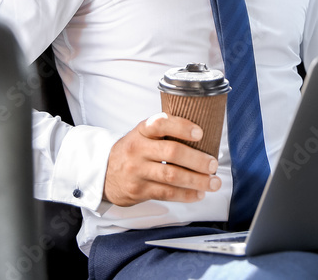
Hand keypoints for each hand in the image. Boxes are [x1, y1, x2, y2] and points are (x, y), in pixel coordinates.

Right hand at [103, 112, 220, 206]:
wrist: (104, 174)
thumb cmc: (133, 152)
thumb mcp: (142, 135)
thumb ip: (164, 133)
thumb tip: (203, 139)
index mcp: (141, 131)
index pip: (160, 123)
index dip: (181, 127)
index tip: (200, 133)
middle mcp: (137, 149)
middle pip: (172, 152)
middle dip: (197, 159)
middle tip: (213, 164)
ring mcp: (137, 171)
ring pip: (171, 175)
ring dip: (197, 180)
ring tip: (213, 182)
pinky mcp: (138, 190)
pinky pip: (166, 193)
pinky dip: (186, 194)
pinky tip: (198, 193)